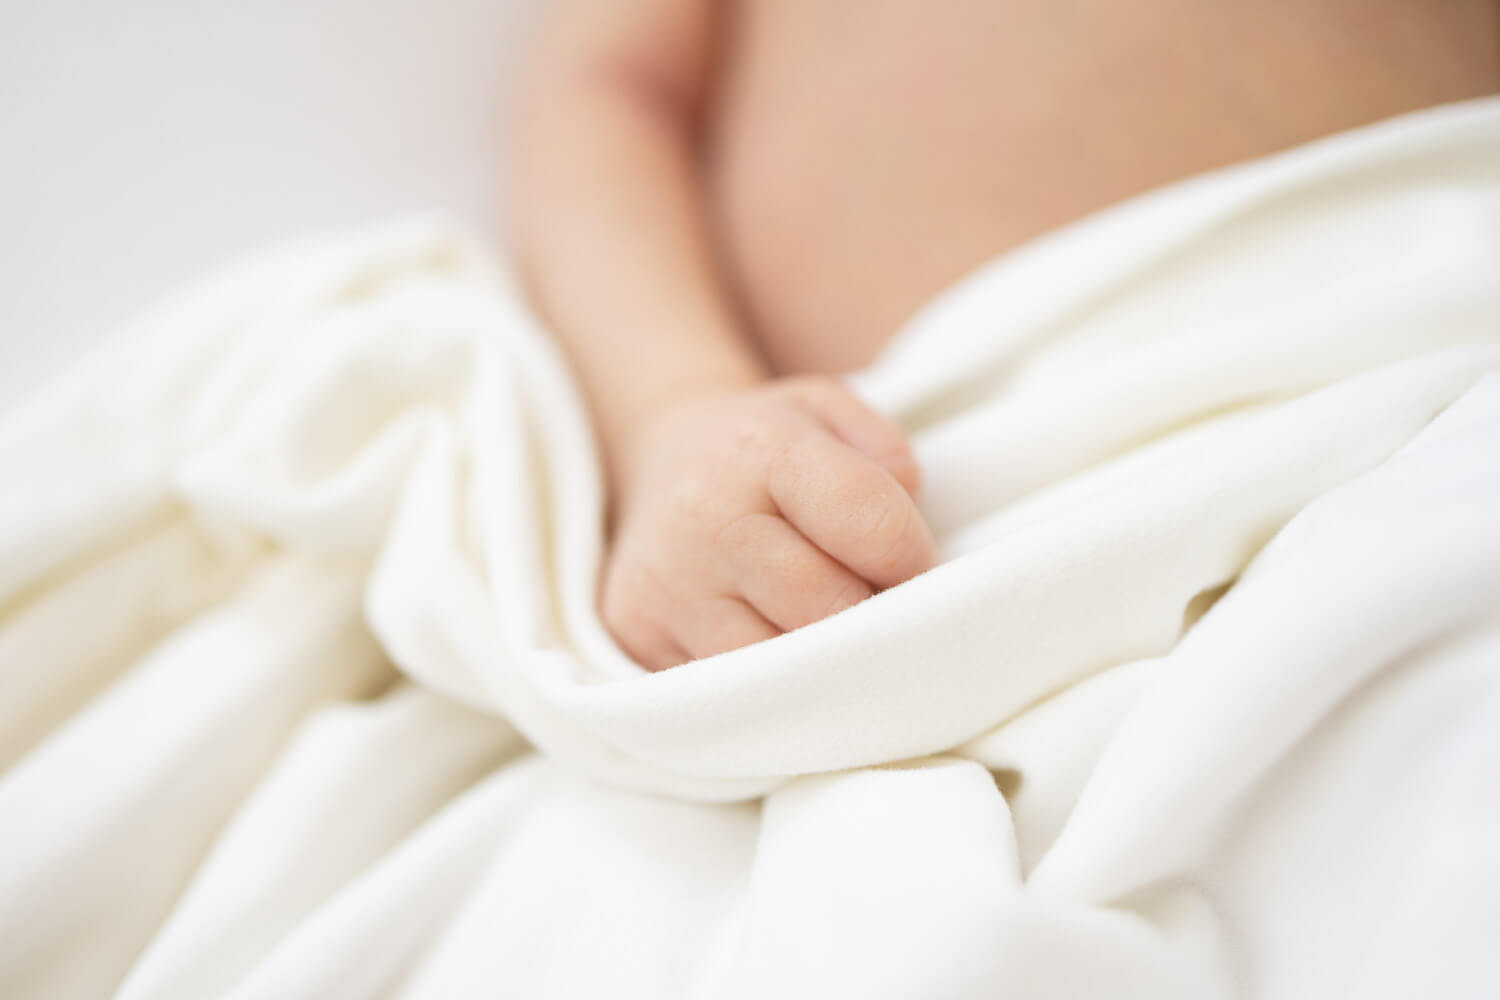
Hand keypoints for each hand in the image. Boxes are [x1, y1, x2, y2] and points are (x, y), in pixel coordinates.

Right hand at [602, 375, 934, 669]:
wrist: (661, 465)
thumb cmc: (767, 452)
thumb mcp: (829, 414)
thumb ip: (885, 448)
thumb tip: (907, 500)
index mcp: (763, 450)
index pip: (870, 522)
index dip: (910, 557)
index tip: (909, 566)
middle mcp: (705, 515)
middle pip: (829, 605)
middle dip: (868, 617)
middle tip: (869, 605)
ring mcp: (668, 583)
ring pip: (782, 667)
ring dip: (821, 663)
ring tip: (820, 629)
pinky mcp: (639, 634)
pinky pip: (732, 696)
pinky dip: (769, 687)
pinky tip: (773, 648)